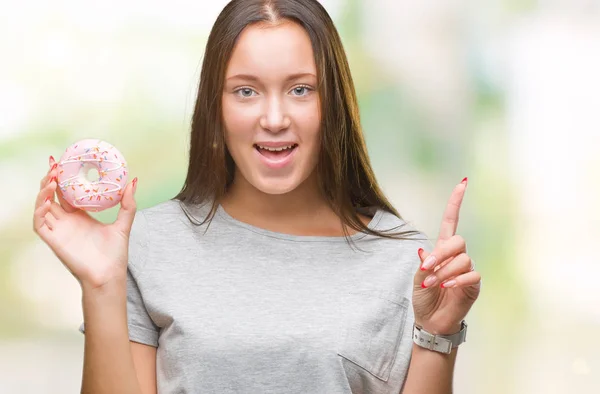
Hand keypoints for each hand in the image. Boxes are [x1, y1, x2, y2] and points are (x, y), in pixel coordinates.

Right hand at [33, 155, 138, 289]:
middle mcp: (67, 221)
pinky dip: (39, 210)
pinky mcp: (53, 240)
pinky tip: (47, 198)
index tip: (64, 162)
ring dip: (43, 191)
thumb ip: (128, 204)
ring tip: (52, 178)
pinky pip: (39, 223)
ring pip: (42, 206)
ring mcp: (58, 230)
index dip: (63, 178)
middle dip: (50, 180)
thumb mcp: (124, 224)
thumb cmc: (115, 254)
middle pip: (51, 196)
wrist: (109, 274)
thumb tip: (133, 182)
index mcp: (80, 216)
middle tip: (56, 165)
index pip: (66, 193)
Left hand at [412, 178, 480, 334]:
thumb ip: (424, 263)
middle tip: (427, 269)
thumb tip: (426, 250)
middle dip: (441, 253)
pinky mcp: (474, 284)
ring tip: (433, 284)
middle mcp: (457, 256)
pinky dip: (457, 280)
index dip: (456, 203)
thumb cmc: (423, 297)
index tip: (462, 183)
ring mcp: (467, 269)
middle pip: (458, 241)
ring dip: (444, 271)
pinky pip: (472, 274)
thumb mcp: (417, 277)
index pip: (450, 221)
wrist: (430, 321)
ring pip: (463, 259)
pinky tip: (447, 287)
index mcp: (442, 249)